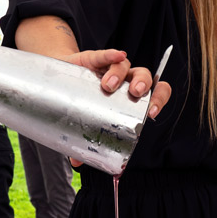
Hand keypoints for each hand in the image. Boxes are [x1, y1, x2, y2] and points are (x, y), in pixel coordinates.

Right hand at [63, 48, 171, 164]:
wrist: (58, 81)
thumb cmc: (81, 104)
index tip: (151, 113)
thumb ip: (84, 141)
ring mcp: (111, 69)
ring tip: (108, 85)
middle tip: (135, 94)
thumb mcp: (85, 122)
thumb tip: (77, 163)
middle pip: (144, 78)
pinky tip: (117, 54)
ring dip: (120, 74)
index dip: (158, 101)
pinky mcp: (94, 59)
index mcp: (132, 99)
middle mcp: (126, 82)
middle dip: (143, 85)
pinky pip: (106, 55)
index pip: (156, 95)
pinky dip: (113, 54)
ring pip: (126, 66)